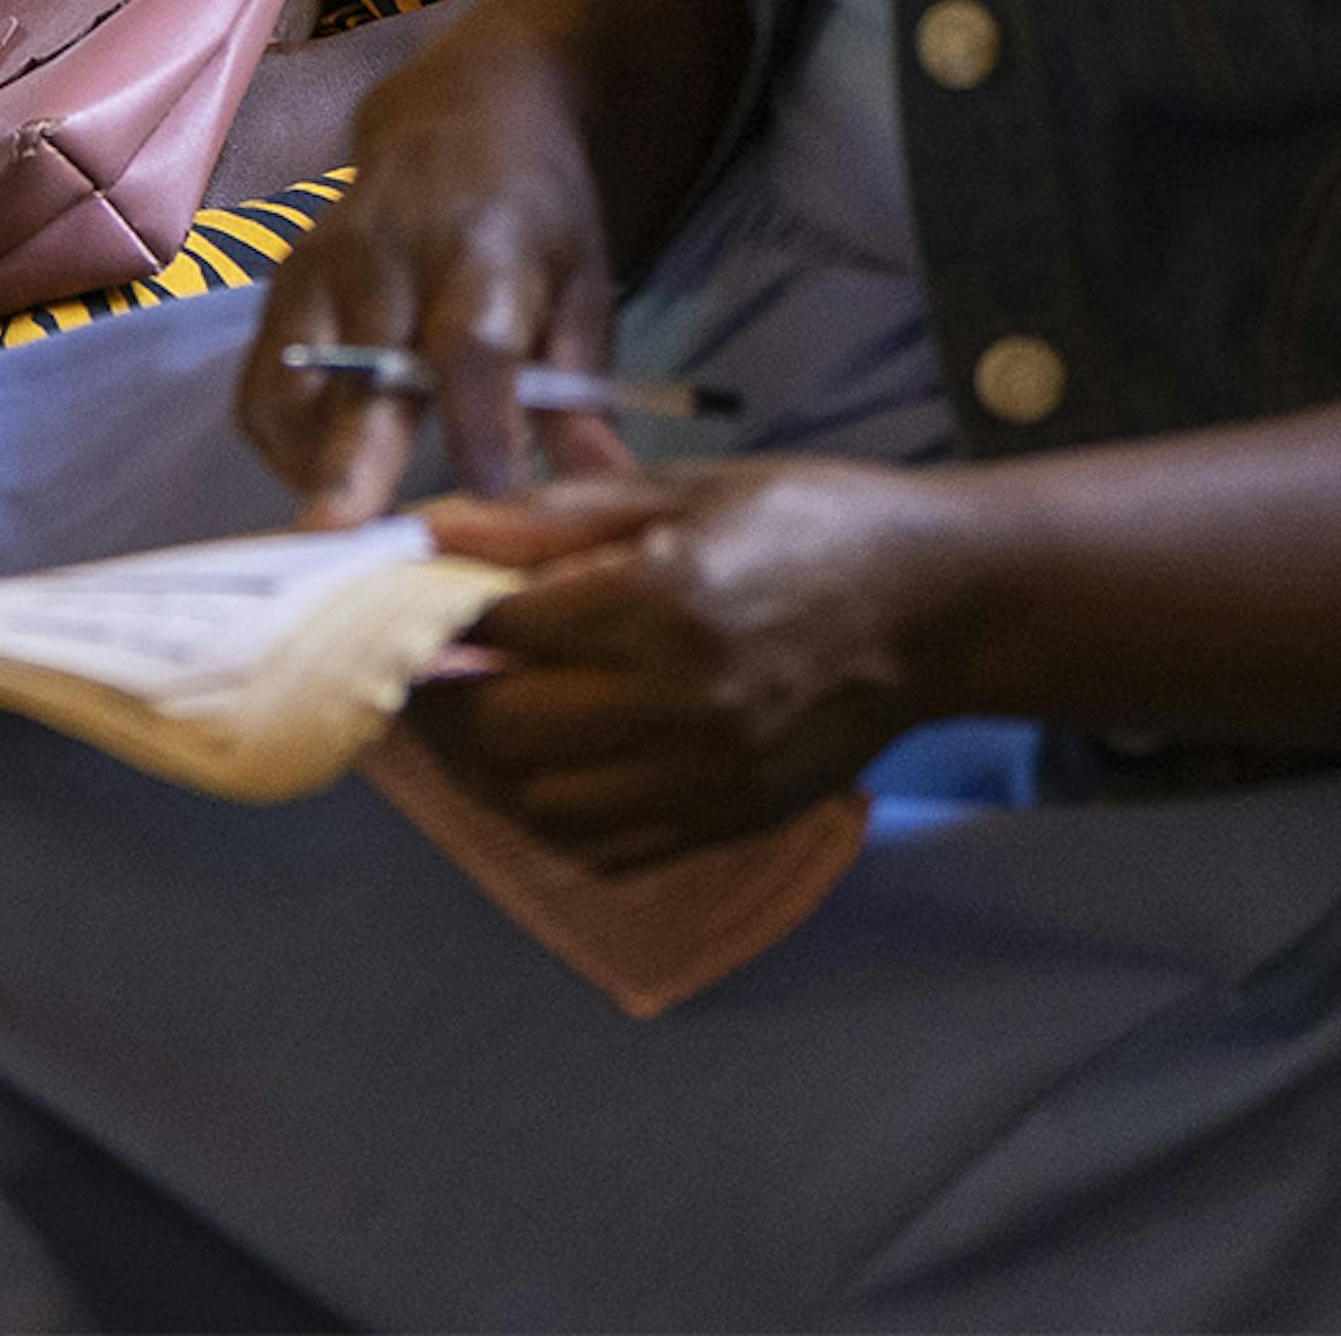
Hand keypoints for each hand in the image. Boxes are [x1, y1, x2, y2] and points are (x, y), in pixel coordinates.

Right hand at [236, 1, 621, 517]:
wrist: (458, 115)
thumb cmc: (535, 218)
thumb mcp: (585, 286)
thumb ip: (583, 394)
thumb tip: (604, 490)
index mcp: (482, 250)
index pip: (472, 345)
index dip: (479, 421)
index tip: (489, 493)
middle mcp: (386, 255)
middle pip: (365, 372)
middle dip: (350, 457)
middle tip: (339, 535)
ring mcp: (318, 266)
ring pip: (297, 384)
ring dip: (315, 465)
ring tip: (352, 524)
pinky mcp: (278, 285)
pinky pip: (261, 386)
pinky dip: (284, 443)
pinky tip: (325, 473)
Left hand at [399, 460, 965, 867]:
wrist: (939, 606)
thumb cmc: (808, 524)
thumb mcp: (680, 490)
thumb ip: (547, 517)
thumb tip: (429, 532)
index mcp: (664, 602)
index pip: (497, 631)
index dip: (428, 621)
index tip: (401, 607)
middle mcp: (681, 704)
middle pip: (501, 731)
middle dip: (435, 703)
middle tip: (414, 669)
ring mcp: (707, 777)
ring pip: (537, 807)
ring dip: (480, 770)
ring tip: (465, 720)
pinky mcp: (729, 822)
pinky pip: (601, 850)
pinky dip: (544, 818)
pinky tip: (533, 770)